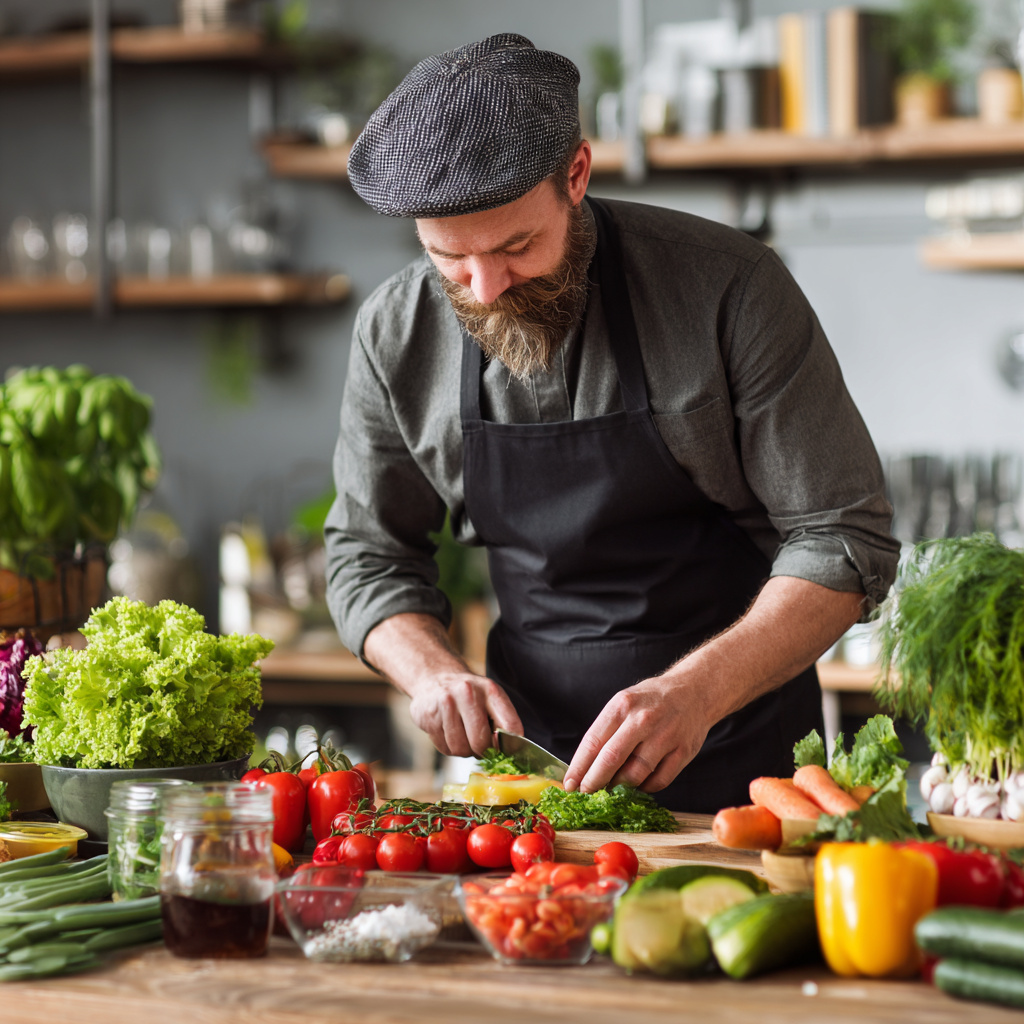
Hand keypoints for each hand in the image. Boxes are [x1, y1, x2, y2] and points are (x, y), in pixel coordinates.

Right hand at [364, 612, 522, 757]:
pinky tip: (449, 732)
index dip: (509, 746)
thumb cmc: (469, 694)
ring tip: (463, 735)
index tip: (505, 750)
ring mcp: (445, 703)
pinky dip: (449, 747)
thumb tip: (513, 750)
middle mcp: (467, 692)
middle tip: (481, 746)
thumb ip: (504, 721)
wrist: (435, 677)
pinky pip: (444, 748)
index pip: (509, 725)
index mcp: (490, 690)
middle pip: (480, 742)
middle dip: (482, 751)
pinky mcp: (428, 716)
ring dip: (464, 750)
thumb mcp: (491, 698)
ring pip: (460, 749)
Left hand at [563, 674, 710, 793]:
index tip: (569, 784)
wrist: (694, 691)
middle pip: (611, 759)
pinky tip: (639, 783)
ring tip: (613, 786)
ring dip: (620, 786)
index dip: (579, 767)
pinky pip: (658, 781)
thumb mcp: (624, 702)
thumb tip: (586, 766)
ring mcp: (665, 736)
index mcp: (623, 705)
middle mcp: (643, 720)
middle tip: (586, 792)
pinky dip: (645, 788)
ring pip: (635, 774)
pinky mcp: (683, 752)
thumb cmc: (652, 700)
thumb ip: (607, 730)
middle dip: (594, 781)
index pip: (593, 742)